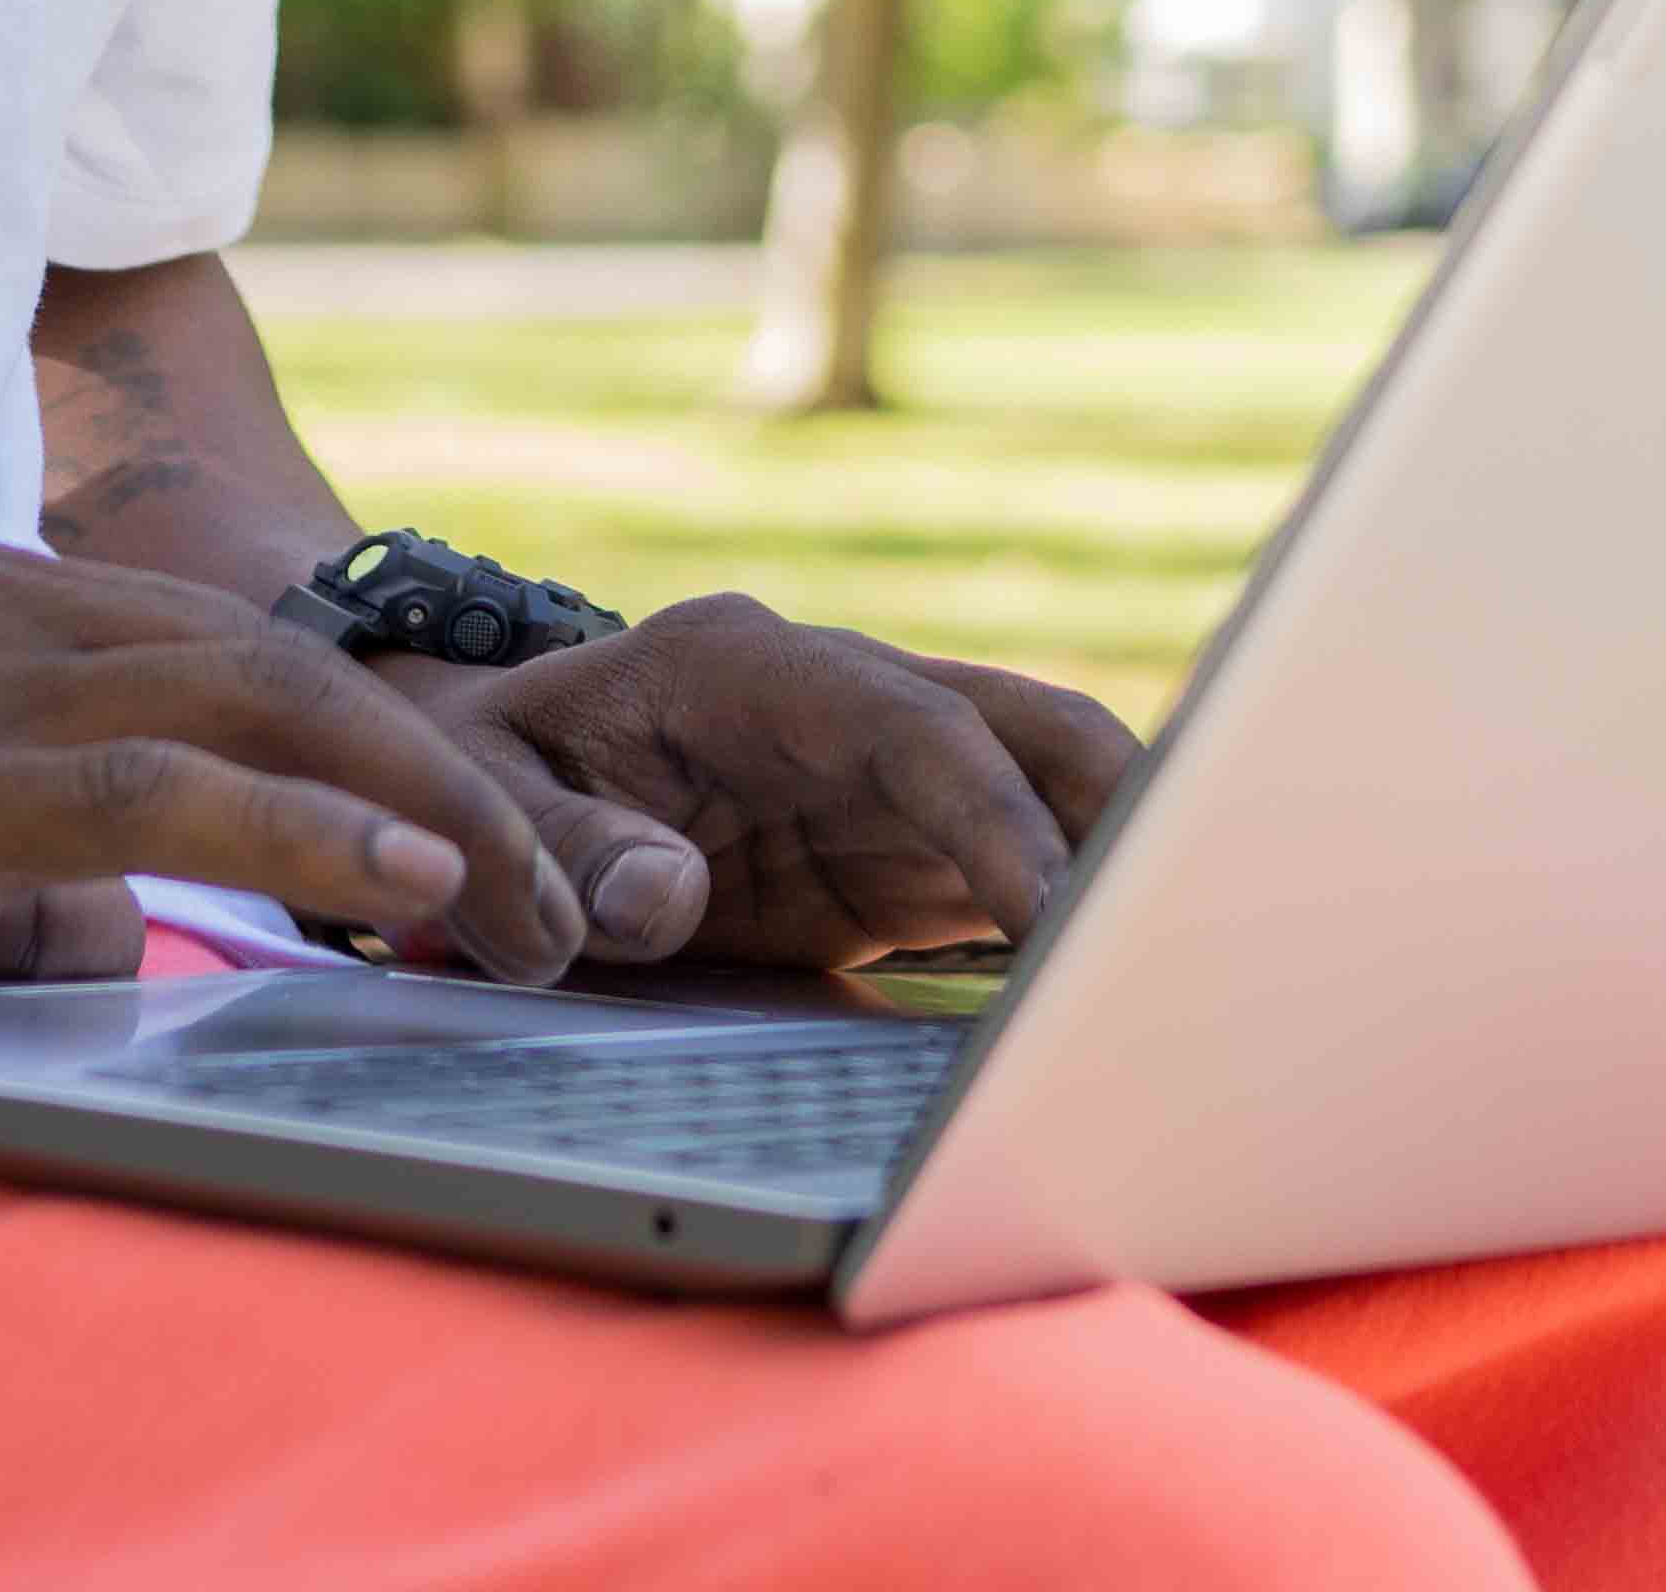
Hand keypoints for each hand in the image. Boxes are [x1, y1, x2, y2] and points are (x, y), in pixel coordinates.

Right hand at [0, 522, 695, 1002]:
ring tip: (529, 913)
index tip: (492, 846)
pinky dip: (294, 830)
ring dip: (416, 812)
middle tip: (564, 899)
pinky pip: (144, 789)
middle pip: (274, 663)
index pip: (232, 649)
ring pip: (243, 704)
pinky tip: (401, 883)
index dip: (382, 741)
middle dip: (448, 777)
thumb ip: (13, 852)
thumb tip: (128, 935)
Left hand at [456, 595, 1142, 976]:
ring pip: (1042, 796)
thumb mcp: (475, 792)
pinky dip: (1069, 927)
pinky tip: (1115, 1002)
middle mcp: (841, 702)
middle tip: (1190, 924)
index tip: (1056, 912)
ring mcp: (879, 779)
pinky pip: (1007, 878)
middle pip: (1023, 728)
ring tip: (1187, 973)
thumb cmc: (475, 771)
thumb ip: (558, 844)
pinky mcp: (891, 857)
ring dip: (1116, 869)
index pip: (910, 725)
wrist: (478, 764)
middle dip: (1123, 808)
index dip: (993, 812)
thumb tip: (665, 897)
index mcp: (746, 663)